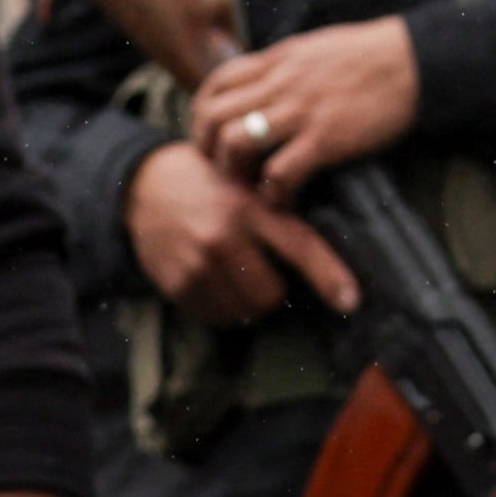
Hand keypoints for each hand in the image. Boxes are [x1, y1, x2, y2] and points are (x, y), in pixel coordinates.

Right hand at [123, 137, 359, 324]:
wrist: (144, 184)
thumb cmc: (209, 182)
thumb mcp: (246, 179)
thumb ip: (277, 207)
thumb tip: (325, 248)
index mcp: (251, 206)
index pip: (299, 246)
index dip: (329, 276)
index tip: (351, 300)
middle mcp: (224, 236)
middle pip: (272, 295)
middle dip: (275, 290)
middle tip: (263, 270)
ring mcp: (198, 264)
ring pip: (244, 312)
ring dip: (248, 302)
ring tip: (237, 275)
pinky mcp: (177, 283)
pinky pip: (216, 317)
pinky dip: (222, 307)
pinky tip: (214, 281)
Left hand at [190, 19, 421, 194]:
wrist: (416, 61)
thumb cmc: (372, 55)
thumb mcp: (316, 47)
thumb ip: (284, 66)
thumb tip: (262, 83)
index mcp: (278, 60)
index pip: (216, 83)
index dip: (202, 114)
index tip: (212, 136)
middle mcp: (281, 84)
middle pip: (214, 117)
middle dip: (208, 149)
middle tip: (223, 169)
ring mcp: (301, 112)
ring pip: (236, 143)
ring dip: (235, 172)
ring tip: (249, 186)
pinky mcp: (326, 139)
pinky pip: (280, 172)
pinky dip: (273, 193)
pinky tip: (283, 198)